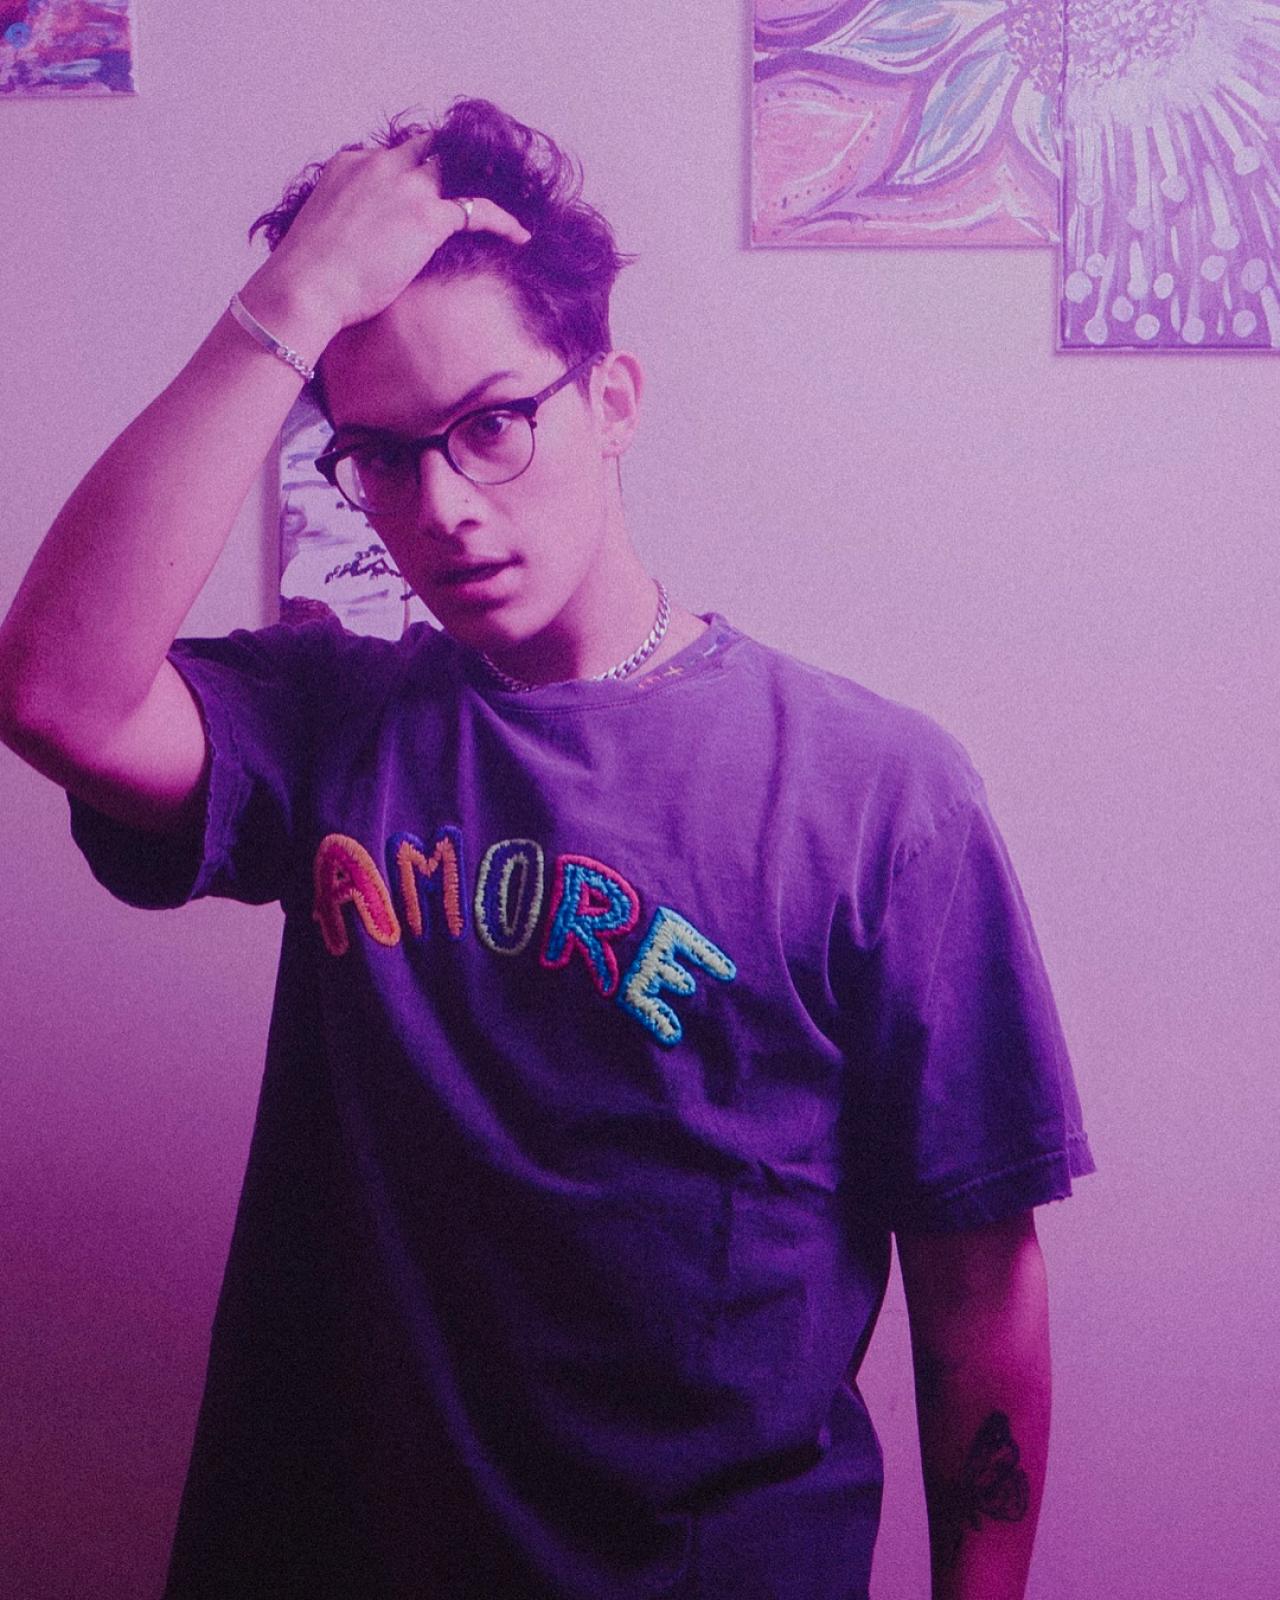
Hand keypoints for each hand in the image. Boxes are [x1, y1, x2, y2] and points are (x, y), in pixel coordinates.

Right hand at [257, 132, 532, 336]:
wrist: (306, 284)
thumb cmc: (307, 272)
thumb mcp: (321, 229)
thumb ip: (344, 220)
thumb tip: (352, 246)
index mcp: (349, 164)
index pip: (392, 156)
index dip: (412, 170)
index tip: (424, 188)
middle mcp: (380, 165)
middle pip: (427, 150)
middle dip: (448, 163)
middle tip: (470, 184)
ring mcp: (406, 187)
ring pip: (454, 172)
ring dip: (476, 183)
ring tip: (502, 199)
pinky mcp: (428, 216)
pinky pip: (478, 210)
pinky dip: (503, 221)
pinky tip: (519, 236)